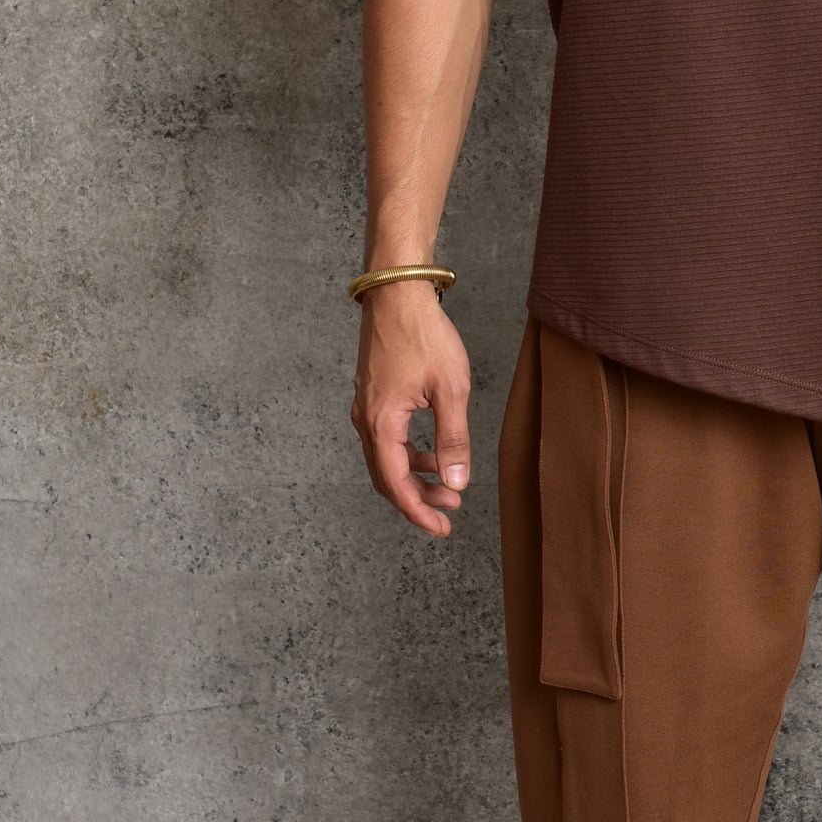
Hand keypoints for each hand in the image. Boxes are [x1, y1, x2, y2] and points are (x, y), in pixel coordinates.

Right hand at [351, 281, 473, 538]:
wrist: (397, 294)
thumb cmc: (424, 336)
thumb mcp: (450, 390)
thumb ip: (453, 439)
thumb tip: (456, 482)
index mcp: (381, 423)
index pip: (395, 484)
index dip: (418, 511)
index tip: (440, 528)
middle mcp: (366, 420)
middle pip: (387, 477)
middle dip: (418, 499)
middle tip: (448, 515)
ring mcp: (366, 408)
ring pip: (387, 459)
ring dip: (416, 477)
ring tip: (448, 487)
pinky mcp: (373, 396)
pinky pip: (387, 439)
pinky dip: (409, 454)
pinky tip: (433, 454)